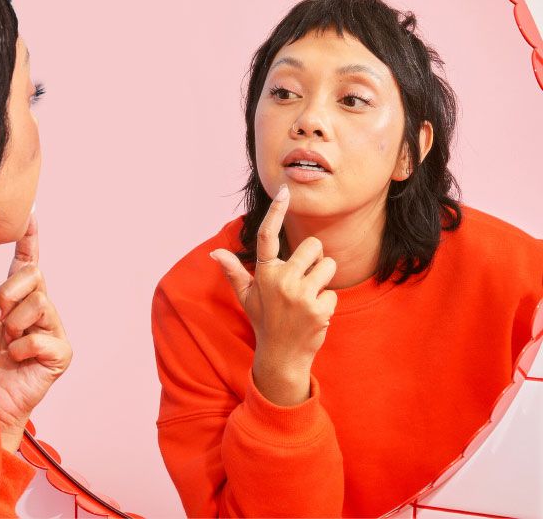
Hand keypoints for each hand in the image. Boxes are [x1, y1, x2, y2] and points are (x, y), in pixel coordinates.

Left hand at [0, 214, 71, 451]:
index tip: (30, 216)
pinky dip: (22, 347)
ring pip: (39, 302)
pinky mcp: (60, 353)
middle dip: (9, 292)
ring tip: (6, 342)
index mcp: (18, 303)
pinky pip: (42, 336)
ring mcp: (52, 331)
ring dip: (13, 324)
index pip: (27, 265)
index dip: (29, 241)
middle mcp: (38, 312)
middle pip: (35, 276)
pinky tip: (16, 358)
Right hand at [210, 184, 336, 405]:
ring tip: (308, 298)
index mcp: (264, 274)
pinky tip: (314, 315)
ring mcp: (300, 295)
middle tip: (302, 282)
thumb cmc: (265, 321)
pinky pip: (334, 292)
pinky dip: (327, 303)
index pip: (267, 236)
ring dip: (323, 279)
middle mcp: (281, 280)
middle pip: (313, 246)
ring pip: (328, 265)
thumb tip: (214, 253)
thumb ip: (234, 272)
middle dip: (314, 260)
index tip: (284, 191)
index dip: (276, 211)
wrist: (281, 357)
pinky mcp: (319, 309)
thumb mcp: (247, 297)